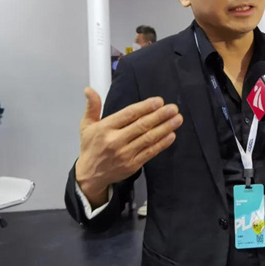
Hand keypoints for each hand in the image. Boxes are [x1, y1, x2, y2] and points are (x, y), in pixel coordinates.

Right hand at [75, 87, 182, 205]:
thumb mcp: (86, 125)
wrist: (90, 176)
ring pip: (148, 138)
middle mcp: (115, 141)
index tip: (159, 101)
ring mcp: (125, 154)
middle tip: (173, 108)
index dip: (145, 107)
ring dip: (165, 128)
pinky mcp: (133, 165)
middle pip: (141, 125)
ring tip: (177, 119)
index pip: (128, 114)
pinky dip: (162, 144)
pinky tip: (172, 135)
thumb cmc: (91, 147)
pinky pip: (150, 152)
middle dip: (160, 116)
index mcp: (105, 128)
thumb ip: (92, 107)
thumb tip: (89, 89)